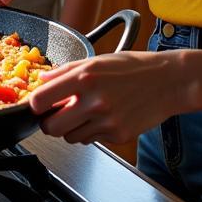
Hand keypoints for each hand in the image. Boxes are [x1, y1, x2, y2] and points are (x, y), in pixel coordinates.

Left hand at [29, 51, 184, 144]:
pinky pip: (91, 140)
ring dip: (72, 128)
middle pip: (51, 128)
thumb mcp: (96, 60)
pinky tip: (104, 117)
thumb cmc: (133, 68)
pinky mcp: (118, 136)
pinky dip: (92, 132)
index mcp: (84, 78)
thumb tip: (43, 80)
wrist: (167, 82)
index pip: (41, 101)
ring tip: (86, 112)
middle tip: (56, 114)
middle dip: (49, 123)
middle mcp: (93, 101)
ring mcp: (106, 122)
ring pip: (70, 137)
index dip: (35, 105)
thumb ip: (65, 72)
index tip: (37, 105)